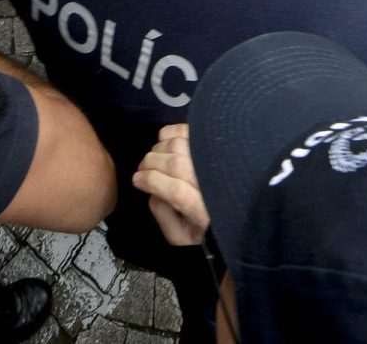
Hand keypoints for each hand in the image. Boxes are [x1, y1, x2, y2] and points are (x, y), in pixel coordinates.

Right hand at [132, 125, 208, 247]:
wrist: (229, 216)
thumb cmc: (198, 228)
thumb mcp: (177, 234)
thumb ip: (161, 211)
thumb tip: (149, 182)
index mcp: (205, 214)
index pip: (178, 192)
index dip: (152, 181)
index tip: (137, 180)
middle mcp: (215, 186)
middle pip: (178, 165)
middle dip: (151, 163)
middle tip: (142, 170)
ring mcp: (218, 164)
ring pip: (181, 146)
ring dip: (159, 149)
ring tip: (154, 159)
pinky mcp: (215, 149)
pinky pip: (189, 131)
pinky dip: (171, 132)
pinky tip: (164, 142)